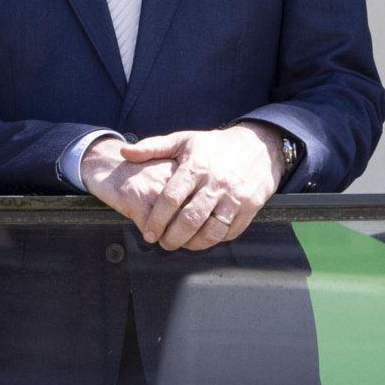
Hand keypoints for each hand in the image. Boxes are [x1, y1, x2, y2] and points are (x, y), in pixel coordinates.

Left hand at [87, 123, 280, 251]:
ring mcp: (235, 197)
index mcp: (196, 166)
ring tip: (182, 244)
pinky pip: (230, 232)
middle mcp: (216, 183)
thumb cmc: (215, 146)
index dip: (157, 219)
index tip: (148, 233)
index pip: (171, 199)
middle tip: (163, 243)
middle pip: (190, 220)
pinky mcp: (250, 208)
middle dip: (172, 238)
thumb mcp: (184, 140)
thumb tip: (124, 152)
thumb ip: (152, 148)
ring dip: (193, 244)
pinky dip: (214, 240)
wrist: (260, 145)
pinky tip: (202, 239)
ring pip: (211, 231)